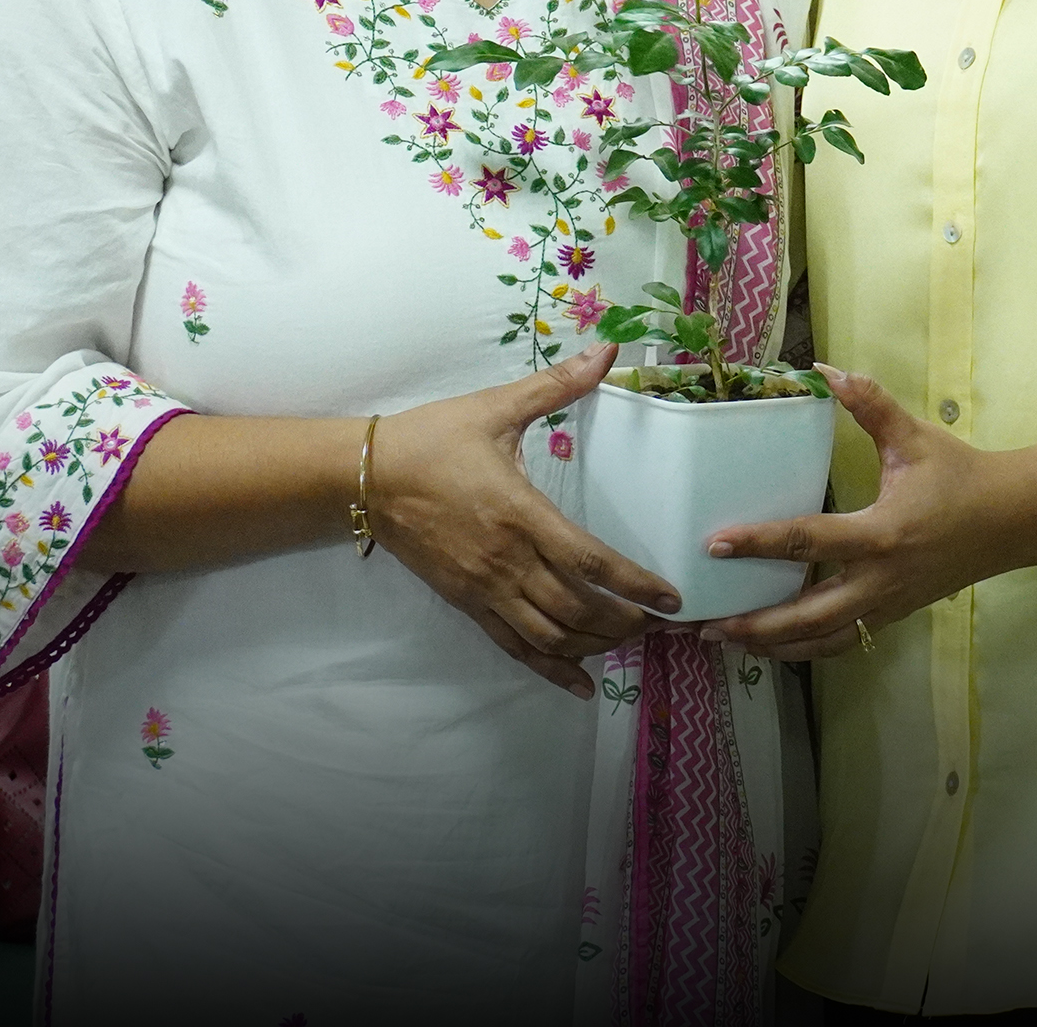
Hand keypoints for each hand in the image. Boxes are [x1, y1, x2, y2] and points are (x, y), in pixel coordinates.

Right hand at [372, 343, 678, 696]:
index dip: (634, 584)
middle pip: (576, 609)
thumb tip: (606, 352)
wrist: (366, 477)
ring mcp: (485, 588)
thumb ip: (555, 386)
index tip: (670, 597)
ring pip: (549, 636)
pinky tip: (580, 683)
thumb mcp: (495, 407)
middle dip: (625, 623)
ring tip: (631, 643)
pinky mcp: (467, 603)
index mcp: (520, 513)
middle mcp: (506, 560)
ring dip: (594, 646)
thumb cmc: (433, 440)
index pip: (588, 561)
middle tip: (664, 625)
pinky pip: (514, 646)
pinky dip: (551, 668)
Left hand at [697, 368, 1036, 661]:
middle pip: (808, 615)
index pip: (808, 542)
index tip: (715, 545)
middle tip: (707, 623)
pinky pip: (844, 641)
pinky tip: (777, 644)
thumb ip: (869, 404)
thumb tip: (824, 369)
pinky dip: (807, 648)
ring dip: (775, 646)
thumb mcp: (915, 436)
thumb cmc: (962, 475)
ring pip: (824, 640)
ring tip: (729, 641)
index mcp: (881, 533)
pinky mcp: (894, 614)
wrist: (1015, 518)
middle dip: (756, 625)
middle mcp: (881, 579)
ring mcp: (888, 604)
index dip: (759, 543)